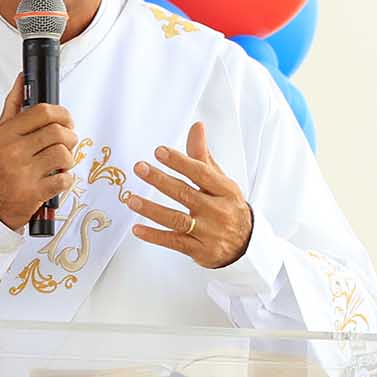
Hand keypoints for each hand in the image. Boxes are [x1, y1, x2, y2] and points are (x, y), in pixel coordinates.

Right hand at [0, 68, 77, 231]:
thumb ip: (13, 106)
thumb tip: (22, 79)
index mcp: (6, 135)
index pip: (42, 112)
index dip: (61, 113)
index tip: (65, 119)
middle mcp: (14, 152)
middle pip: (58, 132)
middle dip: (70, 136)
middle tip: (68, 141)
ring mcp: (24, 174)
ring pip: (63, 155)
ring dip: (69, 158)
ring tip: (62, 161)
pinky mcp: (34, 193)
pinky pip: (63, 180)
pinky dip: (66, 179)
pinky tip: (58, 178)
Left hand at [124, 122, 253, 268]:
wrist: (246, 245)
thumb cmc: (228, 207)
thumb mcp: (221, 181)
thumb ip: (203, 157)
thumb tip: (196, 126)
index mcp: (225, 190)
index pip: (201, 173)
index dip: (180, 162)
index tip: (160, 151)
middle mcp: (217, 211)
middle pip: (185, 194)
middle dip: (160, 180)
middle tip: (140, 168)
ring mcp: (208, 232)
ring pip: (176, 219)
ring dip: (151, 209)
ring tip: (130, 199)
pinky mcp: (199, 250)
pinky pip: (173, 242)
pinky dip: (154, 236)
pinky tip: (136, 229)